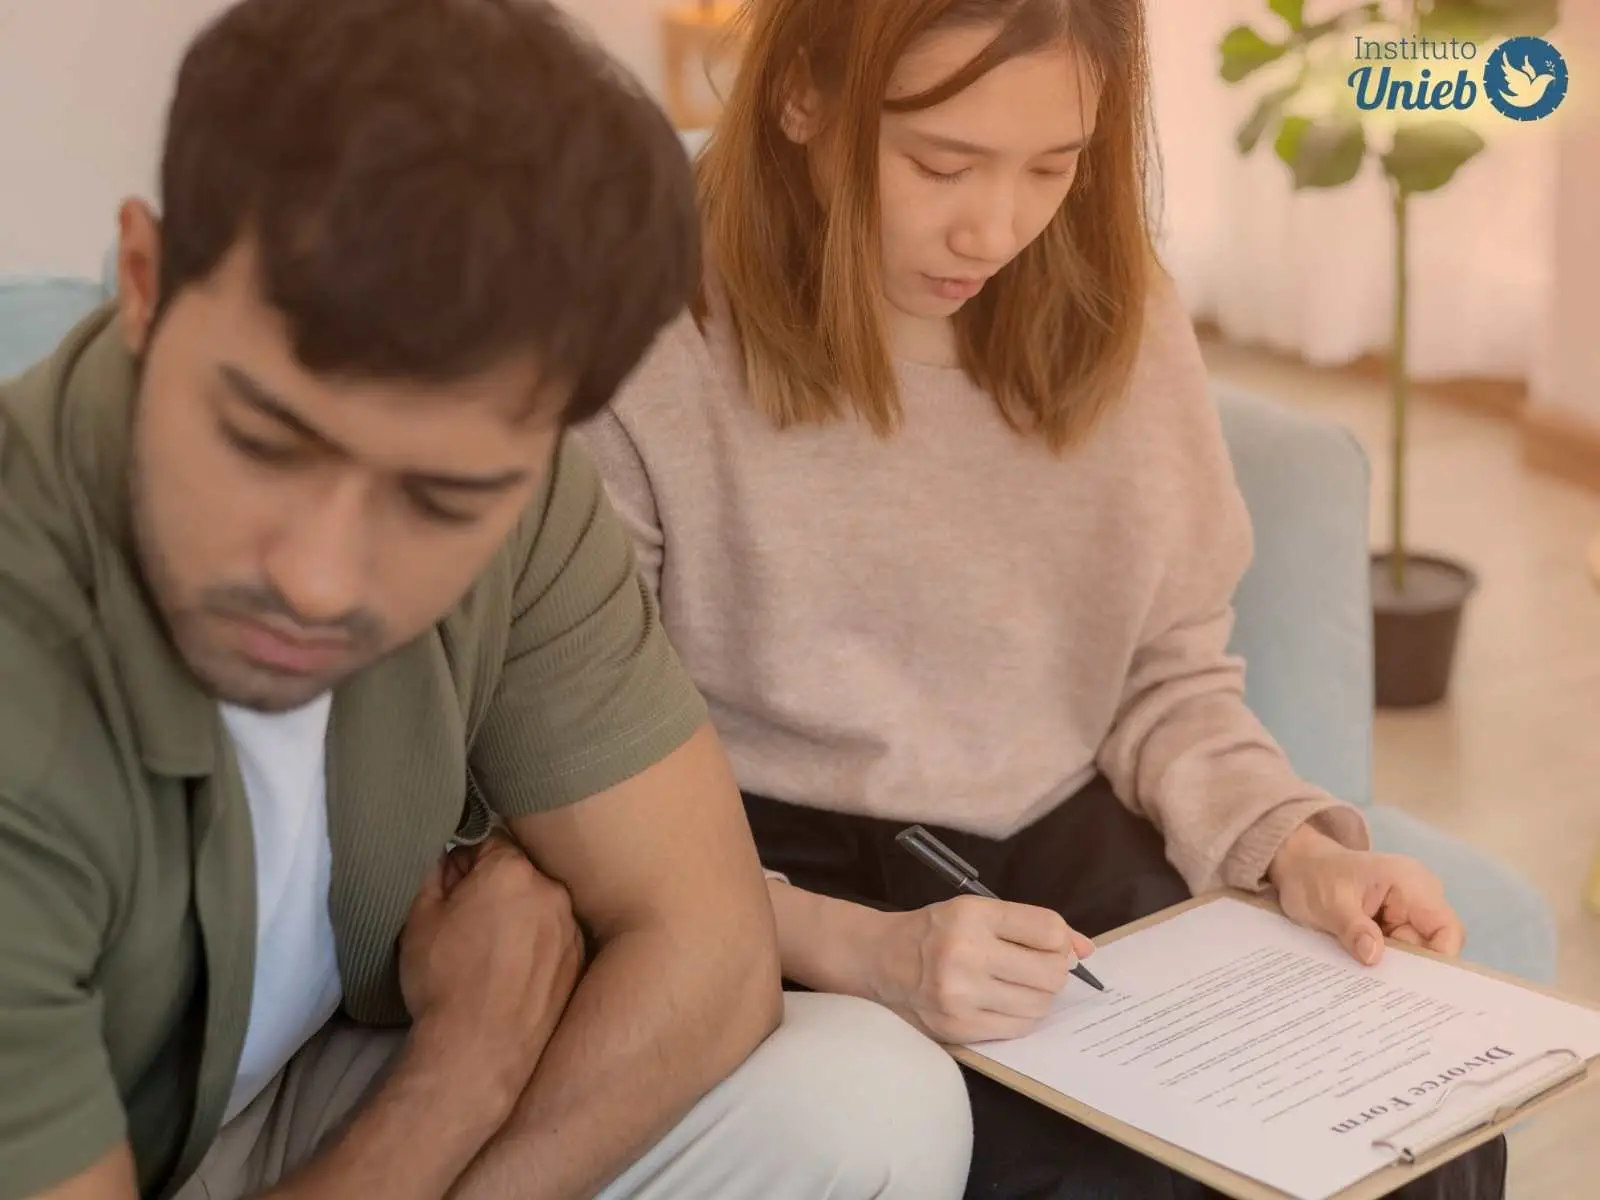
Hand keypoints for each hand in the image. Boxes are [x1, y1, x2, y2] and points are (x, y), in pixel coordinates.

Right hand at [400, 832, 585, 1106]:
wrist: (479, 1052)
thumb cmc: (444, 982)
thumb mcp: (419, 917)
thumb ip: (434, 871)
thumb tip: (447, 855)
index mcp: (512, 870)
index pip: (488, 841)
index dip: (463, 863)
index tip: (450, 889)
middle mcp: (552, 891)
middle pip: (518, 872)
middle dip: (492, 888)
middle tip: (465, 923)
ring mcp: (571, 927)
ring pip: (538, 905)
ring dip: (517, 915)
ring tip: (487, 953)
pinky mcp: (578, 961)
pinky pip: (553, 936)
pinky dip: (535, 945)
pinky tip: (510, 972)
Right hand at [865, 896, 1096, 1044]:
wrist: (879, 960)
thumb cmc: (935, 931)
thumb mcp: (977, 912)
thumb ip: (1033, 926)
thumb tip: (1086, 950)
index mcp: (972, 915)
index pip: (1048, 929)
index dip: (1060, 939)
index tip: (1049, 943)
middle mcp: (966, 954)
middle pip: (1051, 972)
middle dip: (1054, 970)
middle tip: (1036, 966)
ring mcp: (961, 996)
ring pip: (1040, 1004)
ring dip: (1039, 995)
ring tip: (1017, 984)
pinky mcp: (959, 1028)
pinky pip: (1019, 1028)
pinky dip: (1021, 1015)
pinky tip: (1004, 1002)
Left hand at [1268, 823, 1464, 965]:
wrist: (1297, 867)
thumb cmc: (1313, 876)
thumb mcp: (1328, 903)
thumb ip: (1353, 928)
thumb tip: (1374, 958)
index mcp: (1411, 883)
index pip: (1446, 929)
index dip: (1439, 959)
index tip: (1413, 983)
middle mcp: (1418, 897)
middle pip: (1433, 945)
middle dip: (1411, 968)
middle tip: (1384, 988)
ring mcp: (1406, 911)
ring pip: (1415, 951)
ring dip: (1394, 965)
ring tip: (1370, 981)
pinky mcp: (1393, 923)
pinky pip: (1399, 950)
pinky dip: (1385, 961)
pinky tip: (1366, 973)